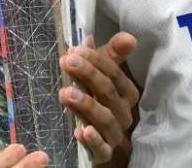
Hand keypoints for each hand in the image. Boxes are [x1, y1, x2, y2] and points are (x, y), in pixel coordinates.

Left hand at [58, 32, 139, 162]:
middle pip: (109, 93)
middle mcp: (124, 113)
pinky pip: (102, 149)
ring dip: (86, 105)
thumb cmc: (103, 106)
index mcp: (126, 93)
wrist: (107, 147)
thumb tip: (127, 36)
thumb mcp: (103, 80)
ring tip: (65, 93)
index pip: (115, 74)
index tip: (75, 49)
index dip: (96, 60)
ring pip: (105, 119)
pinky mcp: (105, 154)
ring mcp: (115, 134)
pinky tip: (79, 132)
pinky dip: (92, 141)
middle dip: (88, 75)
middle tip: (66, 62)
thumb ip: (110, 58)